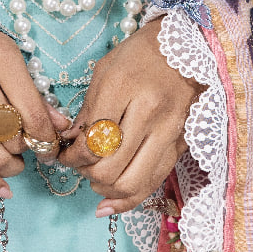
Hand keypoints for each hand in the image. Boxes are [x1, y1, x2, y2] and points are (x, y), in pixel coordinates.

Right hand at [0, 29, 59, 199]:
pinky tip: (2, 188)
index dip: (47, 138)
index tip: (52, 147)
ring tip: (16, 163)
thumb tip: (60, 127)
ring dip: (11, 166)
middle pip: (12, 134)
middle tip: (30, 148)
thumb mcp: (9, 56)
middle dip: (28, 149)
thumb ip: (34, 92)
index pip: (32, 112)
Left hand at [60, 19, 203, 215]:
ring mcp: (168, 131)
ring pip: (131, 183)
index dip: (70, 157)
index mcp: (124, 87)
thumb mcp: (105, 71)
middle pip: (109, 167)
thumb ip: (87, 110)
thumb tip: (70, 145)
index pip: (91, 140)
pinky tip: (109, 203)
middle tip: (78, 165)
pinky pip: (153, 182)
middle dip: (85, 173)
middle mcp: (149, 112)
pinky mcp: (181, 145)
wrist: (189, 47)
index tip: (63, 154)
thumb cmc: (140, 55)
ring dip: (105, 189)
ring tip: (95, 179)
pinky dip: (128, 200)